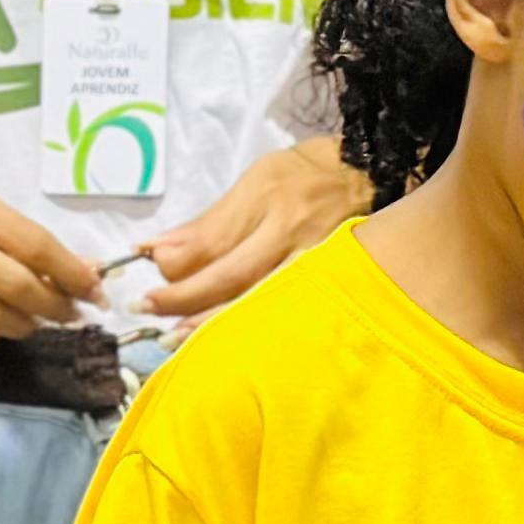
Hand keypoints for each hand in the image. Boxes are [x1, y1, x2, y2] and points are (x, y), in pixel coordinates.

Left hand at [139, 137, 365, 319]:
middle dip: (184, 298)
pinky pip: (285, 314)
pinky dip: (253, 332)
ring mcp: (317, 263)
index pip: (213, 239)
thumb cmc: (310, 175)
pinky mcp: (333, 286)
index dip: (173, 260)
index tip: (145, 268)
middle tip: (147, 310)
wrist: (378, 176)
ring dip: (212, 325)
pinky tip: (228, 348)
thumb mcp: (259, 179)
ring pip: (257, 303)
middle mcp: (293, 231)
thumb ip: (212, 221)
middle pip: (231, 276)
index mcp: (270, 196)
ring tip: (173, 341)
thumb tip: (159, 251)